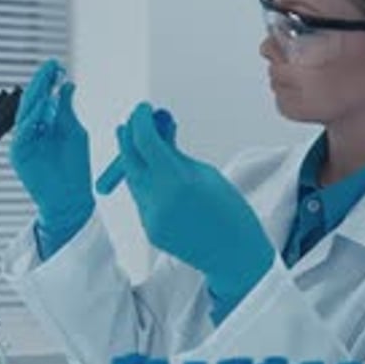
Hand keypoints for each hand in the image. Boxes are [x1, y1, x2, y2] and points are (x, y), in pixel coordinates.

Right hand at [10, 59, 94, 232]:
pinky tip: (42, 108)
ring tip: (48, 83)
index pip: (43, 97)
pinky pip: (23, 133)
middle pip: (32, 101)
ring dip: (36, 97)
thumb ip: (68, 110)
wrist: (72, 198)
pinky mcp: (20, 154)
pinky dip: (31, 120)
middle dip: (41, 83)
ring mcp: (25, 142)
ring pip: (25, 114)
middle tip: (51, 67)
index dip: (49, 81)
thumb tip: (67, 85)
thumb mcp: (75, 132)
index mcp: (45, 124)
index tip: (58, 65)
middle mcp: (33, 130)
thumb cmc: (75, 168)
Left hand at [117, 103, 274, 321]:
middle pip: (129, 159)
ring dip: (137, 160)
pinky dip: (147, 184)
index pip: (144, 141)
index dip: (140, 120)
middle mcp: (158, 200)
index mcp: (177, 181)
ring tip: (153, 149)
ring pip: (133, 179)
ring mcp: (151, 217)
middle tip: (136, 122)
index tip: (143, 109)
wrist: (235, 254)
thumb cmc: (230, 212)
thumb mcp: (206, 174)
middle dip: (130, 136)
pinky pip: (141, 199)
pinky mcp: (150, 230)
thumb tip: (160, 131)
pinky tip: (162, 181)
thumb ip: (176, 154)